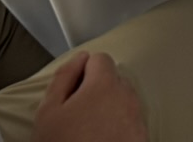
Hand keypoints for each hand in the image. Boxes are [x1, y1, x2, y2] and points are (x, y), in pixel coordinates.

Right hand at [30, 50, 145, 141]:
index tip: (74, 89)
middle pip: (114, 80)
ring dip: (109, 109)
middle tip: (78, 113)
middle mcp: (127, 98)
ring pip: (124, 102)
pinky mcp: (143, 138)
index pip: (100, 58)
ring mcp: (138, 120)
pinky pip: (131, 122)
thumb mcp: (49, 111)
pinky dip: (120, 127)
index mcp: (104, 85)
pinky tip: (103, 140)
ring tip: (89, 131)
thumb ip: (64, 76)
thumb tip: (79, 59)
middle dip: (97, 90)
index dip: (83, 72)